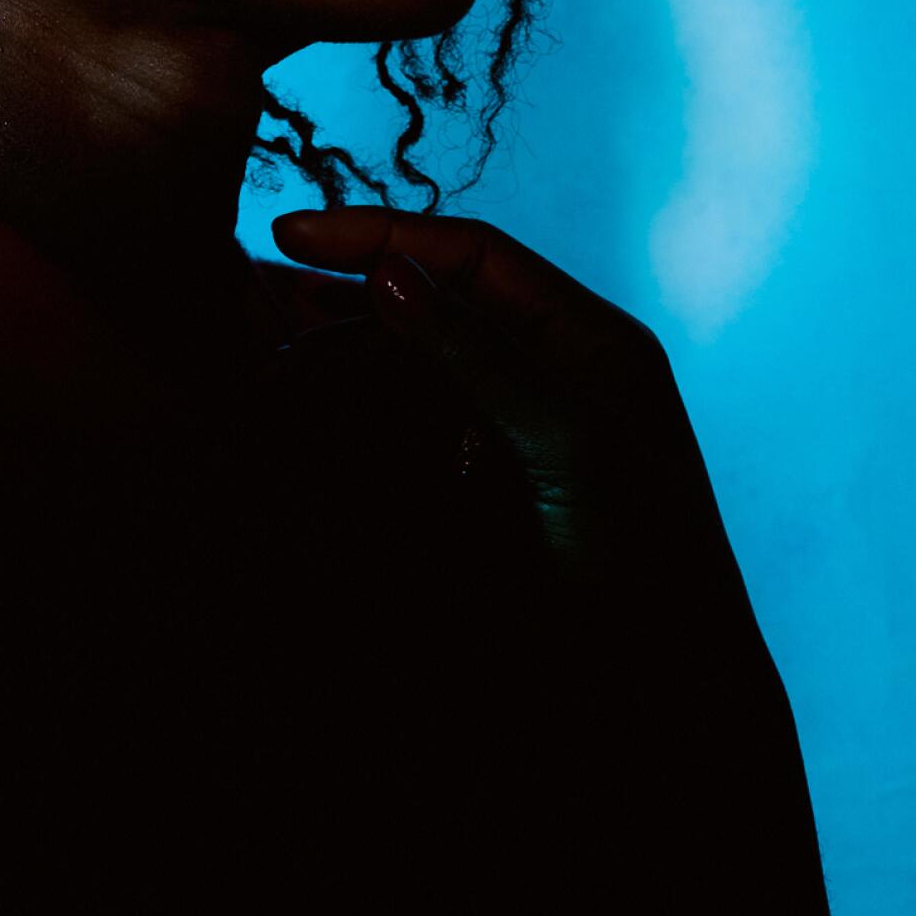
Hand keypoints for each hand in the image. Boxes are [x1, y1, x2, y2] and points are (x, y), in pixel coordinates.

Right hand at [270, 204, 748, 624]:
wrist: (663, 681)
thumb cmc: (640, 550)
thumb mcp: (562, 436)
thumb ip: (475, 353)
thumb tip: (390, 277)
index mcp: (582, 339)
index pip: (471, 257)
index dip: (381, 236)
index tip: (291, 234)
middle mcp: (543, 375)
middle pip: (428, 310)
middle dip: (342, 302)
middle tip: (252, 304)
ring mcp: (505, 438)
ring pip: (402, 375)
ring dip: (335, 365)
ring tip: (262, 371)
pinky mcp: (473, 496)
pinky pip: (401, 437)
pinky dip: (349, 422)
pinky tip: (297, 424)